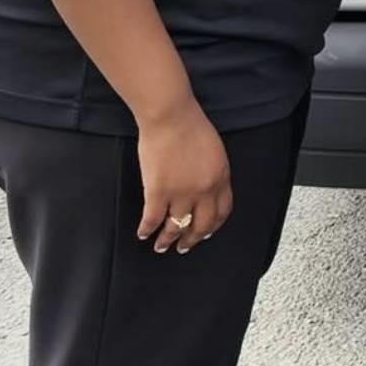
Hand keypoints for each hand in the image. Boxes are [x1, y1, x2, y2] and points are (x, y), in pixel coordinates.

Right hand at [136, 103, 231, 253]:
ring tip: (162, 246)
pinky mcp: (158, 192)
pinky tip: (143, 233)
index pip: (222, 211)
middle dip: (192, 240)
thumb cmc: (192, 127)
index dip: (213, 226)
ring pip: (176, 227)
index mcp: (221, 178)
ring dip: (168, 240)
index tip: (206, 233)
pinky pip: (152, 219)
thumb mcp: (215, 152)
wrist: (171, 117)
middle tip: (185, 247)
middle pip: (202, 225)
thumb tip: (206, 191)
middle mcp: (204, 190)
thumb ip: (214, 173)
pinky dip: (147, 230)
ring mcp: (181, 193)